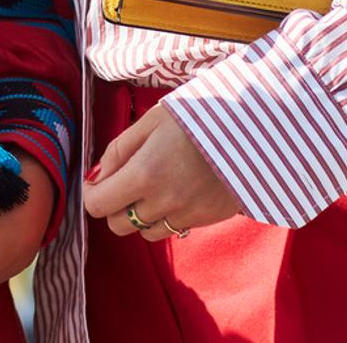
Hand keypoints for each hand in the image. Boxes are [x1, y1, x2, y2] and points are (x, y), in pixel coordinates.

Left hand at [83, 101, 239, 240]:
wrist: (253, 128)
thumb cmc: (197, 115)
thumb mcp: (151, 120)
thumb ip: (119, 149)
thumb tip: (96, 176)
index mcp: (144, 173)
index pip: (98, 205)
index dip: (92, 193)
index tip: (97, 180)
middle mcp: (163, 201)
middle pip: (118, 225)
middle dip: (114, 205)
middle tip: (124, 180)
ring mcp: (186, 215)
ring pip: (144, 232)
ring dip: (140, 214)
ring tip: (153, 185)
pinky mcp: (206, 220)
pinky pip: (172, 229)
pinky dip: (165, 217)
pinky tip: (175, 191)